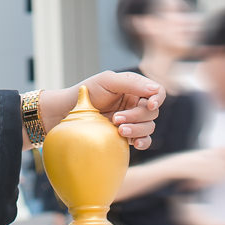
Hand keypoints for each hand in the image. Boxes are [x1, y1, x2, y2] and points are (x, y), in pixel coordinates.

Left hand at [40, 70, 162, 148]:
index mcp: (134, 88)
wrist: (67, 113)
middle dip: (137, 115)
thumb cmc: (86, 93)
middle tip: (116, 118)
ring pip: (149, 127)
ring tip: (118, 129)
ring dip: (136, 129)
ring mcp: (132, 121)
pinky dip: (142, 142)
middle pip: (153, 112)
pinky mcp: (127, 136)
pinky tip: (134, 143)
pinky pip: (144, 140)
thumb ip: (131, 83)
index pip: (157, 92)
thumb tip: (155, 91)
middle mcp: (135, 104)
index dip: (158, 98)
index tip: (149, 104)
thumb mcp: (107, 81)